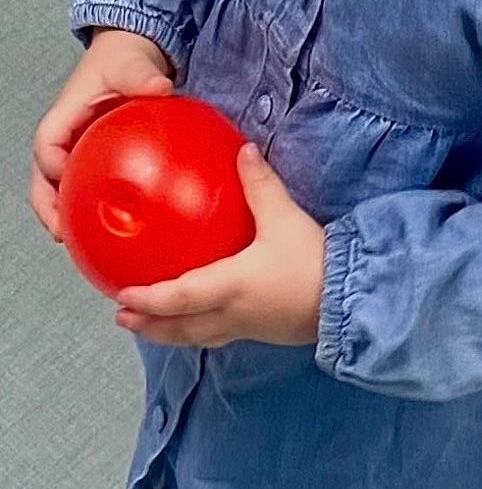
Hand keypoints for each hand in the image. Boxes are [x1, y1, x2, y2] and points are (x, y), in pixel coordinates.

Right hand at [31, 29, 173, 240]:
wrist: (131, 56)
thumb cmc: (121, 59)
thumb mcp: (130, 64)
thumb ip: (141, 76)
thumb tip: (160, 88)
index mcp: (64, 117)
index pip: (47, 146)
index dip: (51, 168)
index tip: (67, 183)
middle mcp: (66, 139)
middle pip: (43, 179)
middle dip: (48, 208)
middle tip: (62, 233)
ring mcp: (78, 152)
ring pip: (61, 189)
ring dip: (66, 215)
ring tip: (80, 243)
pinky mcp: (96, 161)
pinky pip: (89, 187)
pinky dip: (94, 208)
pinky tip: (117, 230)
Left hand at [114, 144, 325, 348]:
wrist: (352, 300)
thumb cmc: (314, 263)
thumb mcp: (285, 217)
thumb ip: (260, 185)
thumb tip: (244, 151)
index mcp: (228, 286)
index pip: (176, 297)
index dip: (146, 299)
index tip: (121, 296)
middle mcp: (231, 313)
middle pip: (180, 328)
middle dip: (149, 324)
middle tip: (123, 318)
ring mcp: (248, 327)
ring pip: (199, 337)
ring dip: (171, 334)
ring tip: (152, 328)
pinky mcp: (265, 332)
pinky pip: (221, 336)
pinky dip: (199, 332)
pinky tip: (203, 322)